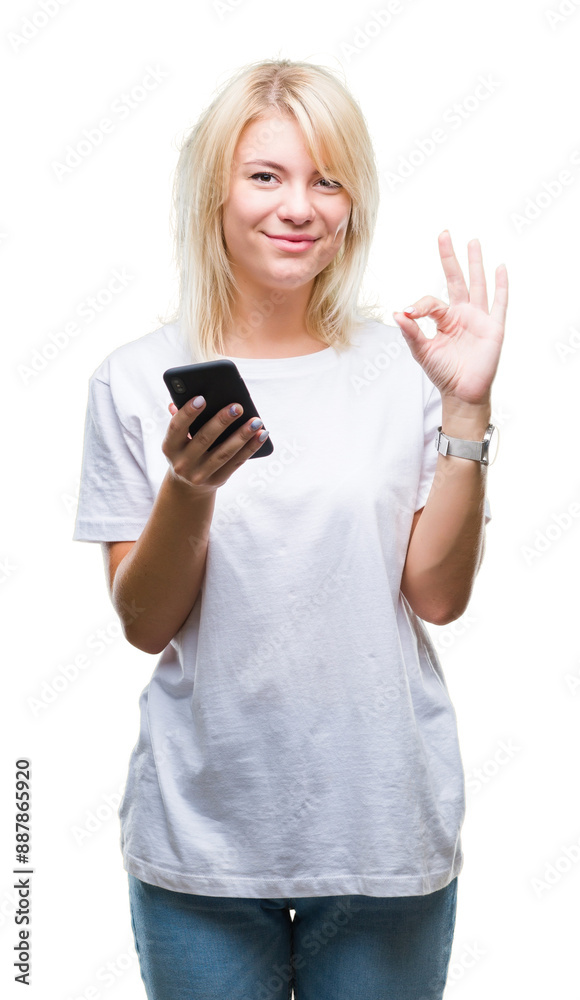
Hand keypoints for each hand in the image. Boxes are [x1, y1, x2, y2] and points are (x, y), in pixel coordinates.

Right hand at [163, 397, 268, 496]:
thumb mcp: (177, 438)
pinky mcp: (218, 480)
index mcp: (169, 447)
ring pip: (224, 452)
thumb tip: (178, 401)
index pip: (176, 427)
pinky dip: (251, 447)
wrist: (187, 486)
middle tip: (238, 407)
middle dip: (222, 421)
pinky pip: (237, 462)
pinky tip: (262, 434)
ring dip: (242, 435)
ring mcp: (200, 474)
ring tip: (256, 421)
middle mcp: (182, 463)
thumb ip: (180, 419)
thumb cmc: (185, 450)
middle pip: (204, 438)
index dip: (188, 412)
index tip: (201, 398)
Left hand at [393, 231, 507, 405]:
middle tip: (444, 234)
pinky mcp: (494, 328)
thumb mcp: (422, 352)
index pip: (432, 301)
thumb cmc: (443, 372)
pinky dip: (500, 286)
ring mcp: (479, 319)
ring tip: (472, 242)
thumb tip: (398, 312)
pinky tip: (499, 268)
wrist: (462, 393)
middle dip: (450, 258)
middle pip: (456, 279)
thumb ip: (411, 332)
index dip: (420, 305)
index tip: (409, 314)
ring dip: (475, 263)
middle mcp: (462, 314)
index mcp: (444, 319)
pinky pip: (499, 304)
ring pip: (477, 284)